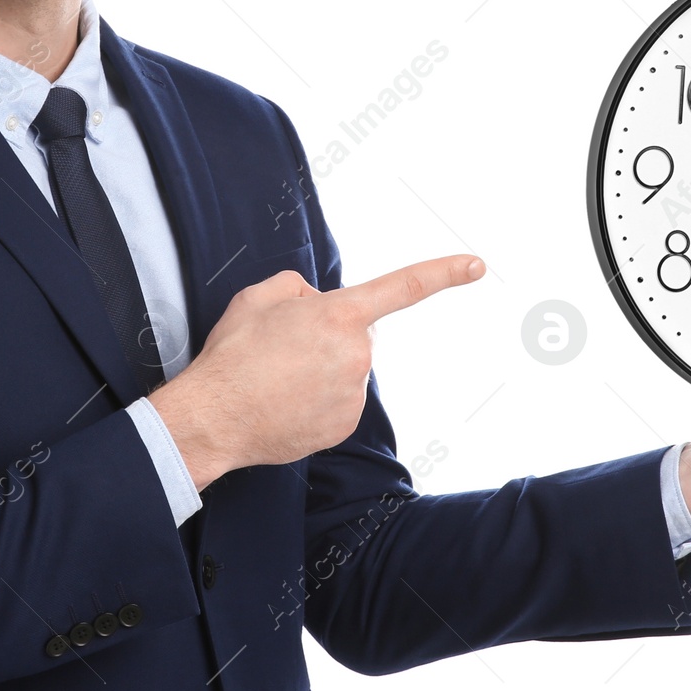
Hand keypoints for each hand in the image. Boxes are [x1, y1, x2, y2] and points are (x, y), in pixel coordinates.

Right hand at [151, 252, 484, 486]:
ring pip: (347, 369)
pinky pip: (340, 401)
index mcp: (339, 316)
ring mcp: (353, 394)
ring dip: (322, 369)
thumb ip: (298, 288)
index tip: (477, 265)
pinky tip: (285, 402)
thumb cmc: (233, 356)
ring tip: (278, 378)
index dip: (444, 273)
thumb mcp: (257, 297)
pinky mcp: (345, 425)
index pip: (404, 287)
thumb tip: (317, 304)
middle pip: (358, 334)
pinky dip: (318, 399)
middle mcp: (356, 354)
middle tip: (285, 349)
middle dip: (331, 335)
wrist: (213, 418)